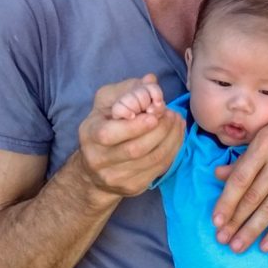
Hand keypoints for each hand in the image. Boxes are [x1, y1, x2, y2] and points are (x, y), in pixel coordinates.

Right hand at [77, 74, 183, 201]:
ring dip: (171, 139)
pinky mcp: (132, 187)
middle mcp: (99, 160)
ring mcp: (116, 177)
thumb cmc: (104, 125)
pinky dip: (173, 150)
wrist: (94, 170)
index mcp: (90, 135)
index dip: (136, 126)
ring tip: (177, 121)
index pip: (109, 135)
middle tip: (172, 114)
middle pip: (136, 150)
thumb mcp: (108, 102)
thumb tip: (150, 80)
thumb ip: (128, 89)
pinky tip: (176, 135)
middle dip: (160, 130)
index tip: (154, 114)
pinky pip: (159, 169)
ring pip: (151, 160)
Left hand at [212, 103, 267, 252]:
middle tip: (221, 239)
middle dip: (235, 221)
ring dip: (252, 231)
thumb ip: (245, 156)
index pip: (241, 177)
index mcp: (266, 142)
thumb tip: (217, 174)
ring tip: (237, 247)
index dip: (226, 201)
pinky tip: (266, 245)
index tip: (215, 220)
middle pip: (253, 196)